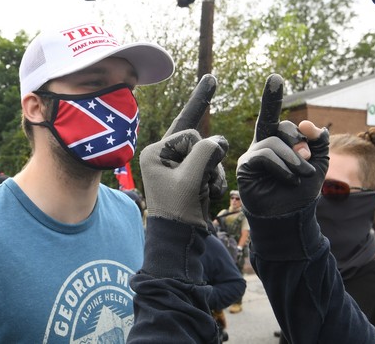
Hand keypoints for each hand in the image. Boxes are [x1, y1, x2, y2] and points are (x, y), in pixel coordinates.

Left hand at [140, 74, 228, 227]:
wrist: (179, 239)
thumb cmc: (180, 208)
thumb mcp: (192, 176)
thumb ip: (207, 151)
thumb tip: (220, 141)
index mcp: (154, 152)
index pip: (189, 135)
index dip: (200, 153)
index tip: (191, 175)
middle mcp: (162, 157)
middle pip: (199, 145)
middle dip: (207, 164)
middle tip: (199, 184)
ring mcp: (174, 168)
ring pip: (207, 157)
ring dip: (213, 174)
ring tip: (206, 190)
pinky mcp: (186, 178)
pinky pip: (208, 168)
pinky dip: (214, 181)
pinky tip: (210, 194)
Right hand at [236, 74, 328, 215]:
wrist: (291, 217)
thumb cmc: (302, 192)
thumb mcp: (318, 163)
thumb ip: (317, 141)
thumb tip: (306, 123)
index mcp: (277, 142)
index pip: (274, 116)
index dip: (272, 97)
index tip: (275, 77)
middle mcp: (261, 145)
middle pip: (279, 126)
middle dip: (298, 141)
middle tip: (307, 161)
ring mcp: (251, 155)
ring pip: (274, 142)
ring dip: (294, 159)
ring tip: (302, 174)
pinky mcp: (245, 167)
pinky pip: (265, 155)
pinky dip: (282, 166)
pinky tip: (289, 179)